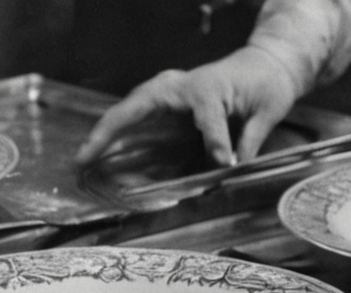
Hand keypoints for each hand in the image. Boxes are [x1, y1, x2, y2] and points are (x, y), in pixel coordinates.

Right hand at [76, 45, 299, 167]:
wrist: (265, 64)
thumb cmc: (266, 86)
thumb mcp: (268, 112)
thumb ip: (250, 141)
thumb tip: (231, 169)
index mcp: (209, 87)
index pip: (207, 117)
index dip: (214, 141)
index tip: (222, 162)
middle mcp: (182, 86)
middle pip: (140, 104)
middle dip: (113, 129)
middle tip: (87, 155)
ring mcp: (169, 92)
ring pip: (130, 107)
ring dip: (105, 131)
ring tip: (82, 157)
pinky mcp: (166, 101)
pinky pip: (135, 115)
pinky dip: (115, 130)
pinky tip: (97, 150)